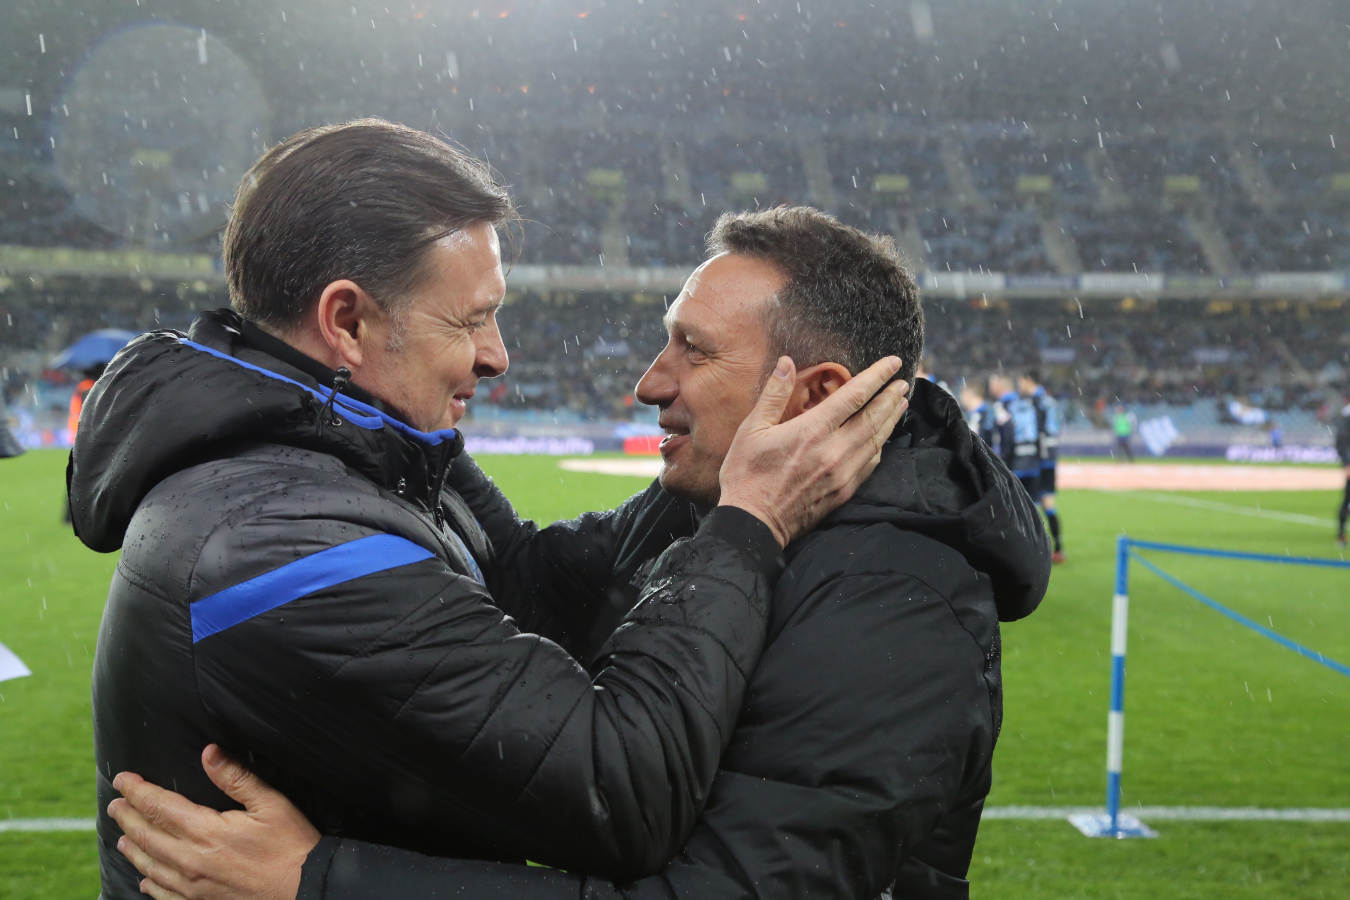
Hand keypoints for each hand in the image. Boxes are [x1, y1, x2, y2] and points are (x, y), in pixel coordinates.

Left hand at [107, 745, 319, 899]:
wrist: (304, 888)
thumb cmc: (291, 844)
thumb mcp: (270, 803)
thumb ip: (236, 778)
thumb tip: (209, 753)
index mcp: (206, 831)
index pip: (160, 806)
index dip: (138, 791)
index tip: (122, 780)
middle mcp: (191, 860)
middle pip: (148, 835)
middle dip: (128, 817)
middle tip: (115, 804)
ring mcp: (193, 886)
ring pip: (151, 865)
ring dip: (133, 849)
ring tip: (122, 837)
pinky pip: (164, 895)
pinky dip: (150, 884)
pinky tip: (145, 879)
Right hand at [718, 356, 907, 546]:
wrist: (754, 522)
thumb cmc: (746, 474)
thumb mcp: (751, 429)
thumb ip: (774, 393)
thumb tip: (787, 362)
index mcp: (812, 431)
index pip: (855, 396)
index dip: (877, 376)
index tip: (892, 363)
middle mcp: (834, 451)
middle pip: (874, 417)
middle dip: (890, 397)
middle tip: (903, 382)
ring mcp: (843, 473)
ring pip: (877, 440)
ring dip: (891, 419)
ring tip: (900, 404)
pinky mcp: (845, 491)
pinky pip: (870, 463)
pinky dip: (880, 445)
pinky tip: (882, 438)